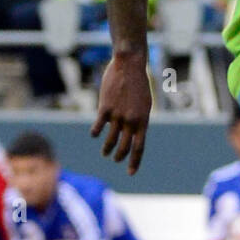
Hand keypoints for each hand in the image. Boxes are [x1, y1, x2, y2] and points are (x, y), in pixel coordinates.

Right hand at [91, 51, 152, 174]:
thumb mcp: (144, 104)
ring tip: (105, 153)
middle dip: (119, 157)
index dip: (135, 162)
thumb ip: (139, 119)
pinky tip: (95, 135)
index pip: (139, 147)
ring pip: (110, 140)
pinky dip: (96, 133)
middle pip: (125, 147)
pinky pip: (98, 127)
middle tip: (116, 159)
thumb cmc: (138, 84)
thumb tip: (134, 133)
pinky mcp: (105, 108)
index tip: (131, 173)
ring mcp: (118, 115)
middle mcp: (131, 121)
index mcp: (143, 121)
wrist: (129, 66)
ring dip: (107, 149)